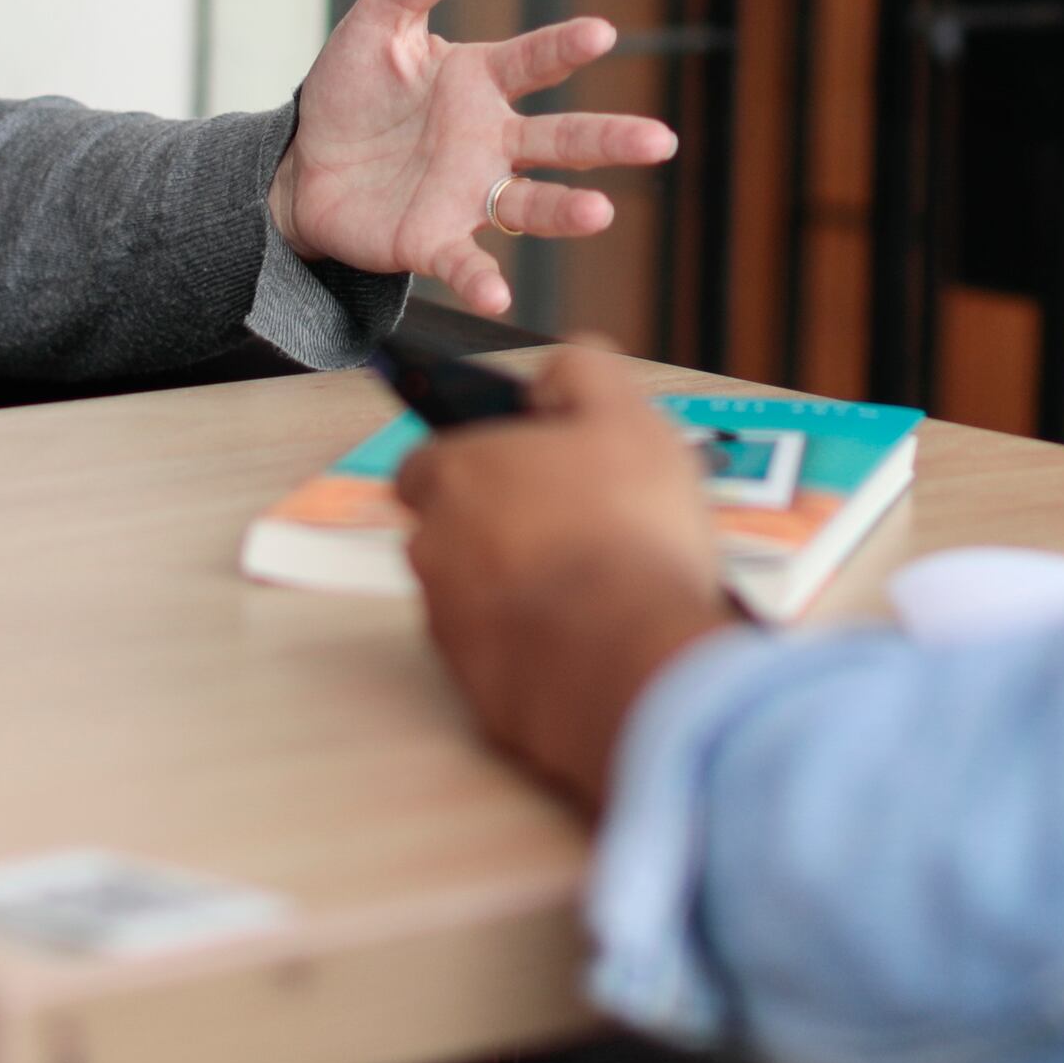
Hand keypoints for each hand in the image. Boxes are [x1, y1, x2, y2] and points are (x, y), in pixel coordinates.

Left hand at [269, 0, 678, 317]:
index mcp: (480, 80)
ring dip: (567, 209)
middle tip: (659, 141)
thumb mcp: (378, 21)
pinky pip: (465, 260)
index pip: (534, 59)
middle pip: (561, 138)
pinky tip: (501, 299)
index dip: (564, 47)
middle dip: (609, 139)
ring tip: (602, 212)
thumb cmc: (350, 91)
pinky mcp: (432, 240)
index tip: (601, 34)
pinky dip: (483, 279)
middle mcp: (489, 139)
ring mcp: (467, 193)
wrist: (299, 166)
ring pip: (531, 201)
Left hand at [394, 349, 734, 808]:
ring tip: (596, 589)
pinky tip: (593, 638)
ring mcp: (450, 627)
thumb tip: (553, 376)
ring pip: (476, 596)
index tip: (538, 473)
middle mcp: (432, 550)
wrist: (632, 661)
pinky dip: (536, 647)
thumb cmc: (627, 533)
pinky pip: (503, 656)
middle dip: (504, 530)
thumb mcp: (626, 416)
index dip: (486, 462)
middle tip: (580, 530)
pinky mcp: (478, 691)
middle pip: (454, 530)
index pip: (431, 461)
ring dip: (521, 589)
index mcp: (455, 476)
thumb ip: (582, 371)